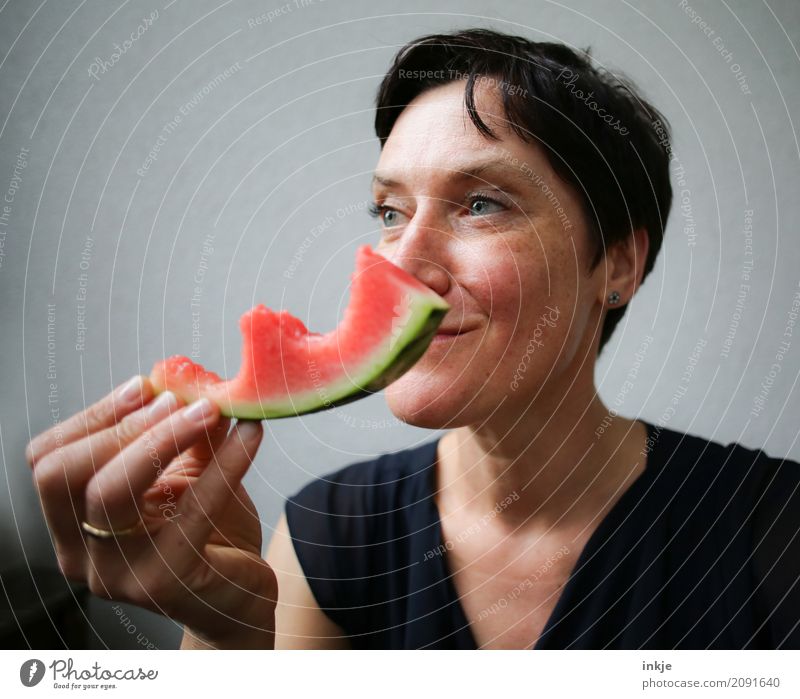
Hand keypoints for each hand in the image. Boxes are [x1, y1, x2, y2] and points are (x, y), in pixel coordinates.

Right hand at [25, 376, 276, 648]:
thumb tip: (193, 375)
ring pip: (111, 492)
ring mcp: (119, 574)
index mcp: (76, 525)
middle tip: (176, 400)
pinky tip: (252, 435)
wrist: (241, 600)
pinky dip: (226, 463)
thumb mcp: (191, 476)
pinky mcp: (167, 583)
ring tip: (211, 410)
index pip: (50, 462)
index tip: (144, 385)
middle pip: (64, 474)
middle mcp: (83, 554)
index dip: (92, 418)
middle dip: (119, 426)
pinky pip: (192, 510)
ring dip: (160, 438)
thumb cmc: (211, 537)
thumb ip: (187, 432)